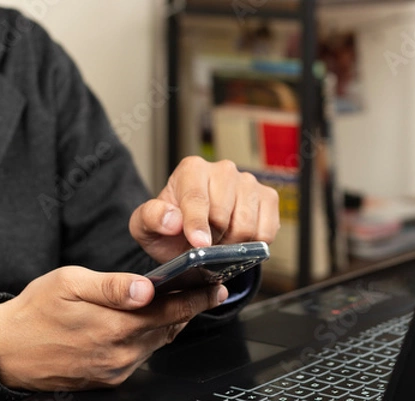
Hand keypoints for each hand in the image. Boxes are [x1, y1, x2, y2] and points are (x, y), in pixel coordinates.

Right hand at [0, 266, 227, 390]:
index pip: (170, 312)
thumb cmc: (36, 312)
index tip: (217, 289)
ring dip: (174, 323)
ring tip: (186, 303)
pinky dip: (154, 337)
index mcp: (114, 326)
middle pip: (169, 328)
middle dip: (191, 309)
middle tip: (209, 292)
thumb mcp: (70, 284)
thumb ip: (111, 286)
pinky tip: (154, 322)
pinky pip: (143, 354)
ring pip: (158, 342)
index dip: (197, 300)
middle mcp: (120, 352)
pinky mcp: (110, 377)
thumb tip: (145, 289)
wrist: (6, 350)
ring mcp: (116, 368)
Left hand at [129, 157, 279, 263]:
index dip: (197, 224)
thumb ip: (151, 218)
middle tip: (202, 246)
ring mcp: (248, 182)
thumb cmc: (170, 229)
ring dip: (232, 244)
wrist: (192, 238)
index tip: (199, 244)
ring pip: (247, 225)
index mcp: (192, 169)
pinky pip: (266, 231)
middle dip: (212, 239)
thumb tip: (173, 220)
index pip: (197, 198)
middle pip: (223, 215)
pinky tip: (237, 240)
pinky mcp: (268, 197)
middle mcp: (223, 169)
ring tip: (219, 242)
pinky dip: (251, 245)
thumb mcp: (146, 226)